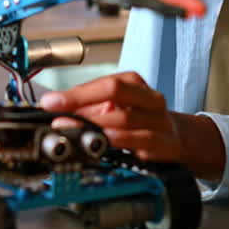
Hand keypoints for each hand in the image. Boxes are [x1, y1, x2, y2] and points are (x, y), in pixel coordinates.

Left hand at [40, 71, 224, 181]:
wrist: (177, 137)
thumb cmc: (140, 119)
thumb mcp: (115, 107)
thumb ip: (87, 108)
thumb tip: (55, 109)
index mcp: (135, 84)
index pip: (104, 83)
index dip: (76, 93)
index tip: (51, 102)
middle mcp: (149, 99)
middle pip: (117, 93)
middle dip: (84, 106)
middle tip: (62, 119)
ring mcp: (160, 122)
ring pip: (129, 120)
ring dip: (99, 127)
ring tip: (80, 132)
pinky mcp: (167, 145)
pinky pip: (144, 143)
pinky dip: (124, 143)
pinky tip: (108, 144)